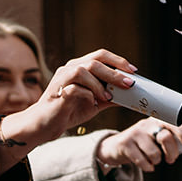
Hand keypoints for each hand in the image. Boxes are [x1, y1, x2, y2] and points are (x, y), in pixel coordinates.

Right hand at [0, 49, 136, 166]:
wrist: (47, 124)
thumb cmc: (70, 111)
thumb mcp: (96, 103)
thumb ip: (111, 97)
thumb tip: (133, 95)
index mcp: (79, 67)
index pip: (100, 56)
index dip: (118, 61)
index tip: (134, 71)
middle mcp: (70, 69)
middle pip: (94, 61)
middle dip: (115, 72)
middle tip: (129, 83)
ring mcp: (62, 79)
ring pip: (83, 70)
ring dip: (100, 83)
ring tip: (109, 96)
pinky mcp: (57, 91)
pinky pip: (75, 87)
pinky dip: (88, 93)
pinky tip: (94, 102)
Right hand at [97, 115, 181, 169]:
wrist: (115, 147)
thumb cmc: (141, 143)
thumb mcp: (155, 136)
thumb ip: (171, 138)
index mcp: (157, 120)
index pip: (173, 123)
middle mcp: (146, 125)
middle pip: (165, 137)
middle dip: (172, 153)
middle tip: (171, 159)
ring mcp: (134, 134)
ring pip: (155, 153)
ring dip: (157, 161)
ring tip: (153, 159)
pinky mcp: (125, 145)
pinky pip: (142, 161)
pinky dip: (147, 167)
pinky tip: (146, 164)